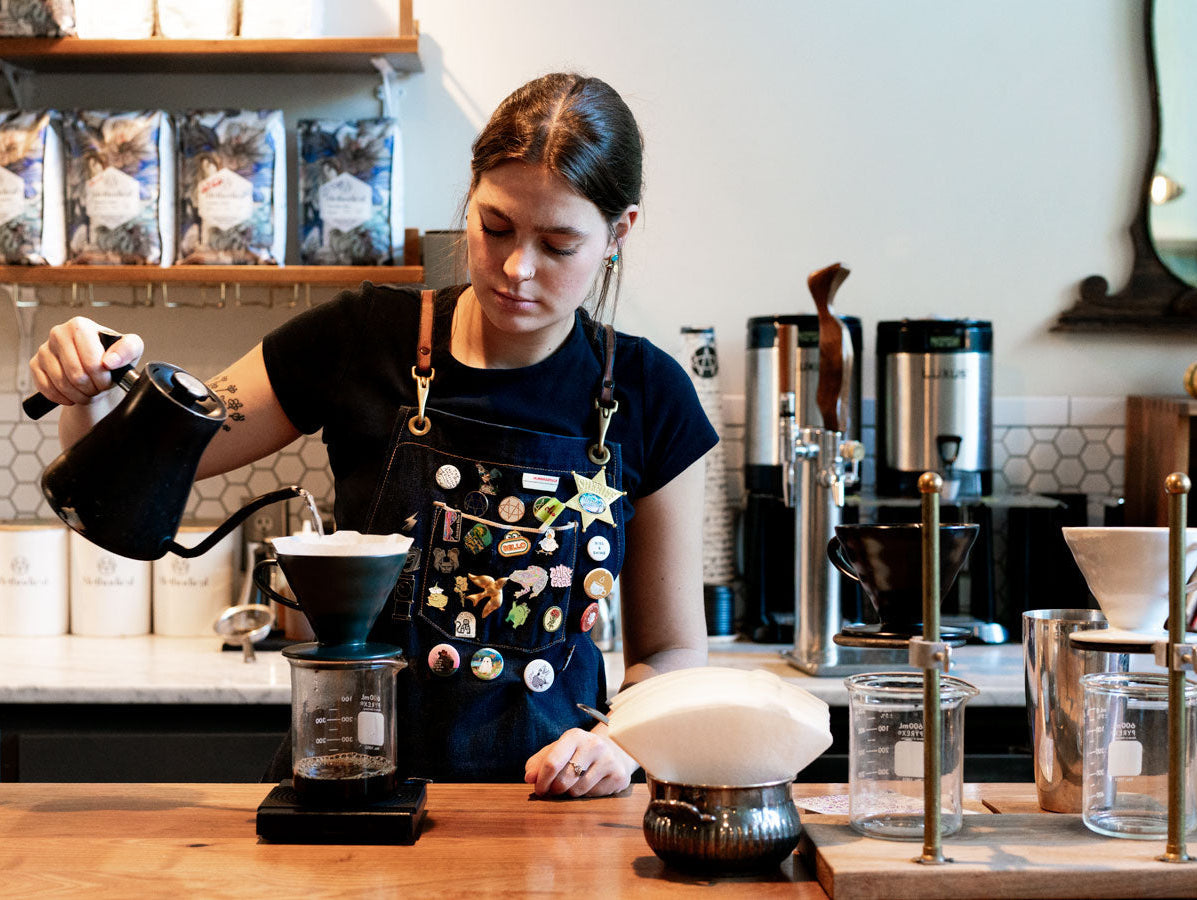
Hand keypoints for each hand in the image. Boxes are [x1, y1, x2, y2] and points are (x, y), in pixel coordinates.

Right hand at [29, 316, 143, 407]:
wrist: (97, 371)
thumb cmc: (112, 359)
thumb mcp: (131, 350)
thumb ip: (128, 349)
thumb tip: (110, 361)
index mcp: (80, 326)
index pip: (91, 361)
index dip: (102, 377)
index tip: (108, 380)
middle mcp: (58, 333)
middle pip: (76, 374)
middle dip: (92, 388)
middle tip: (99, 388)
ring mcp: (44, 349)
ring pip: (62, 384)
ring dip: (79, 395)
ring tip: (89, 391)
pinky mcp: (36, 364)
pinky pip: (47, 389)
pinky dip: (64, 398)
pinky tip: (73, 395)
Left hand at [524, 724, 637, 797]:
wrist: (614, 751)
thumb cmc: (578, 753)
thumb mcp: (558, 750)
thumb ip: (538, 762)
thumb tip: (529, 778)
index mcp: (574, 736)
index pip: (552, 762)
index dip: (541, 781)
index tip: (538, 789)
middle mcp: (593, 745)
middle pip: (563, 780)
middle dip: (554, 790)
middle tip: (553, 790)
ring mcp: (608, 760)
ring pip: (577, 791)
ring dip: (570, 793)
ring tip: (573, 784)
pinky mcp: (619, 776)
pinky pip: (593, 796)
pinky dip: (586, 795)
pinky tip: (591, 785)